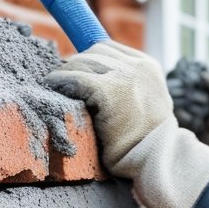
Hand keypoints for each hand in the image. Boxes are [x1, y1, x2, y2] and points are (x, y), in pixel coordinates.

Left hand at [45, 42, 208, 207]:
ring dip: (65, 74)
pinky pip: (73, 78)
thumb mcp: (147, 104)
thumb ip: (130, 88)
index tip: (76, 72)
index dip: (88, 58)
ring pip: (81, 62)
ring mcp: (123, 76)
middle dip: (75, 66)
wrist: (156, 160)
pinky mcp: (107, 91)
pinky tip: (51, 88)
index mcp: (149, 67)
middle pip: (92, 52)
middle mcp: (137, 67)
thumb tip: (96, 82)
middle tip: (62, 83)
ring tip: (54, 87)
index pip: (108, 48)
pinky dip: (59, 81)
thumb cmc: (148, 141)